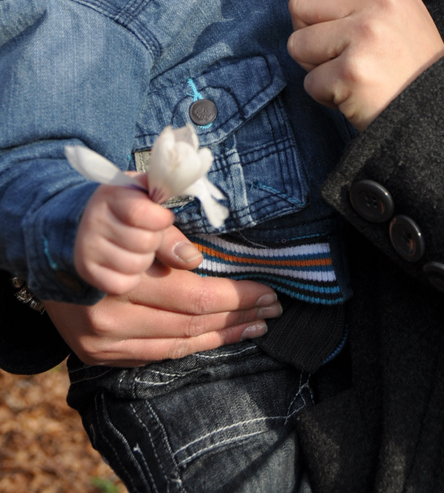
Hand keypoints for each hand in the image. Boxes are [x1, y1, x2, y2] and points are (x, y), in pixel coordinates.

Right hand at [46, 225, 281, 365]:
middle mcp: (109, 317)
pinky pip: (158, 354)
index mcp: (120, 279)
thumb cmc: (102, 221)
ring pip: (178, 344)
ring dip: (223, 335)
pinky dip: (194, 346)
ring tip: (257, 324)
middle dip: (238, 314)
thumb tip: (194, 258)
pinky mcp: (99, 354)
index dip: (236, 295)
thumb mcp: (131, 210)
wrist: (49, 247)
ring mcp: (103, 341)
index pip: (193, 296)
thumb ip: (162, 234)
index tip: (268, 290)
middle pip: (191, 323)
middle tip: (272, 307)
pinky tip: (220, 336)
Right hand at [74, 182, 174, 294]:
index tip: (161, 217)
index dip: (161, 219)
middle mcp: (94, 220)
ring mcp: (87, 247)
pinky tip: (125, 263)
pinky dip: (130, 278)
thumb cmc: (131, 208)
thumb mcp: (151, 205)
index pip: (142, 213)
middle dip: (154, 241)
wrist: (94, 219)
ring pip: (135, 266)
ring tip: (135, 247)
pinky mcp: (86, 271)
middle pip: (145, 242)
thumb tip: (193, 260)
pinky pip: (122, 284)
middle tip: (146, 233)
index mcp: (112, 194)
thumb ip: (171, 230)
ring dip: (144, 260)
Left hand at [283, 0, 443, 129]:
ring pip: (297, 42)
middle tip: (340, 51)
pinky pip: (309, 81)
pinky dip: (325, 93)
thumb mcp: (398, 10)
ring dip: (315, 64)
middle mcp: (378, 2)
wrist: (437, 113)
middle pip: (300, 3)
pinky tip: (353, 93)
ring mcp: (365, 36)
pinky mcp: (351, 72)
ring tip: (350, 72)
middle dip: (308, 31)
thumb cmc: (409, 65)